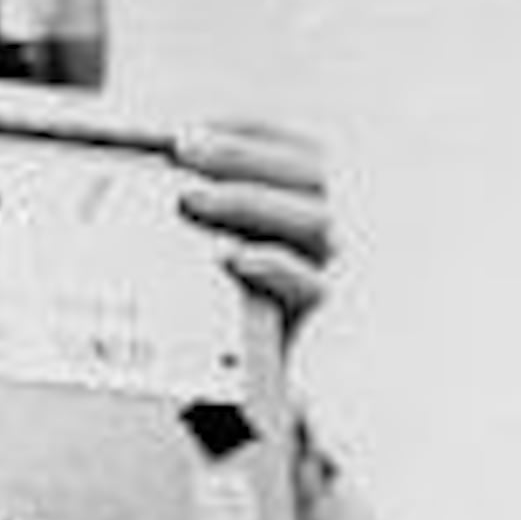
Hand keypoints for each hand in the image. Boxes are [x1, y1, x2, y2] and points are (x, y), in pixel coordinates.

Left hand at [174, 115, 339, 338]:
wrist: (284, 395)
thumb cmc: (256, 320)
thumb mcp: (245, 259)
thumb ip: (225, 219)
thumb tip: (173, 173)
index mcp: (329, 208)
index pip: (300, 150)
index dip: (252, 130)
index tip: (199, 123)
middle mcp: (347, 232)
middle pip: (309, 174)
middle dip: (243, 155)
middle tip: (184, 147)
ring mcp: (346, 273)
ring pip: (313, 222)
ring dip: (248, 202)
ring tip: (190, 198)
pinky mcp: (333, 319)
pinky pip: (310, 286)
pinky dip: (272, 265)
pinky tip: (231, 256)